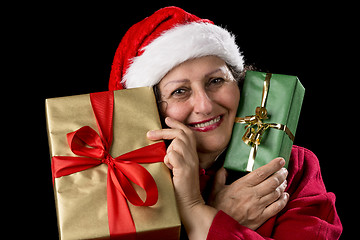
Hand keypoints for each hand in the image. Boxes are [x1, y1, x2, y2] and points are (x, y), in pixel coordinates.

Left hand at [147, 117, 216, 238]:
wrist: (190, 206)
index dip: (177, 125)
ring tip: (167, 163)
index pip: (187, 133)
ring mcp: (190, 163)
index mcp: (192, 155)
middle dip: (165, 131)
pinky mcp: (184, 170)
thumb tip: (163, 148)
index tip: (167, 119)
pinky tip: (168, 168)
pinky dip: (167, 159)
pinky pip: (172, 155)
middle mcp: (193, 156)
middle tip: (149, 134)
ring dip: (167, 149)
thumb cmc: (181, 190)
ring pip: (177, 143)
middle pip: (182, 134)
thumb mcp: (179, 170)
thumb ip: (175, 158)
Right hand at [208, 158, 288, 229]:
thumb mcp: (215, 188)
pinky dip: (283, 200)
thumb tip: (225, 166)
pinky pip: (277, 208)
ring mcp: (257, 207)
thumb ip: (220, 175)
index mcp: (241, 186)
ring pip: (276, 193)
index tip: (280, 160)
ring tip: (284, 180)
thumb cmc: (216, 207)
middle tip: (284, 170)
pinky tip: (285, 195)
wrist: (218, 226)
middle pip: (272, 182)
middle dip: (281, 174)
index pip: (261, 173)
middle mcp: (252, 195)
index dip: (273, 165)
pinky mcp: (260, 218)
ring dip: (282, 185)